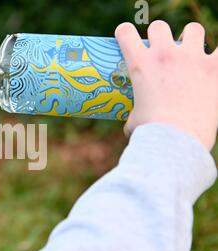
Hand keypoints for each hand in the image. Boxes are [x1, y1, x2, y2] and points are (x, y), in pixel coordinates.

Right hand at [115, 21, 217, 149]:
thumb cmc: (150, 133)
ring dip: (190, 38)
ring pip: (193, 29)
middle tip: (160, 53)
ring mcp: (192, 59)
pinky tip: (213, 65)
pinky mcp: (215, 68)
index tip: (127, 41)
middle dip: (158, 36)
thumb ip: (134, 113)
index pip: (125, 32)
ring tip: (190, 53)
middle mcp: (165, 55)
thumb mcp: (132, 121)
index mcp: (140, 65)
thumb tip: (134, 121)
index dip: (125, 33)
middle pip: (159, 27)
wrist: (176, 140)